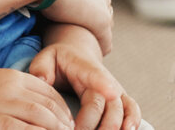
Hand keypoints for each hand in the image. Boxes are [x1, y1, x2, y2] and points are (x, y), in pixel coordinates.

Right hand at [0, 67, 73, 129]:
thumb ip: (15, 93)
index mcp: (14, 77)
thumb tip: (36, 110)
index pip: (50, 92)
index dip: (63, 110)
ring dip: (56, 129)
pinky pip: (22, 129)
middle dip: (64, 123)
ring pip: (42, 117)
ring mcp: (1, 104)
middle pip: (50, 106)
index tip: (67, 123)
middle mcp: (12, 88)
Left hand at [28, 42, 142, 129]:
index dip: (103, 84)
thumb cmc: (61, 59)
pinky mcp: (120, 99)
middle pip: (107, 103)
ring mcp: (115, 89)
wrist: (77, 53)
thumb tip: (42, 80)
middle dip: (99, 123)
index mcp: (85, 68)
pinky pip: (132, 110)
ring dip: (116, 126)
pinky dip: (133, 121)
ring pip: (121, 109)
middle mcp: (104, 79)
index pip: (96, 76)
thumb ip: (42, 67)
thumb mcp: (47, 57)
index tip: (110, 91)